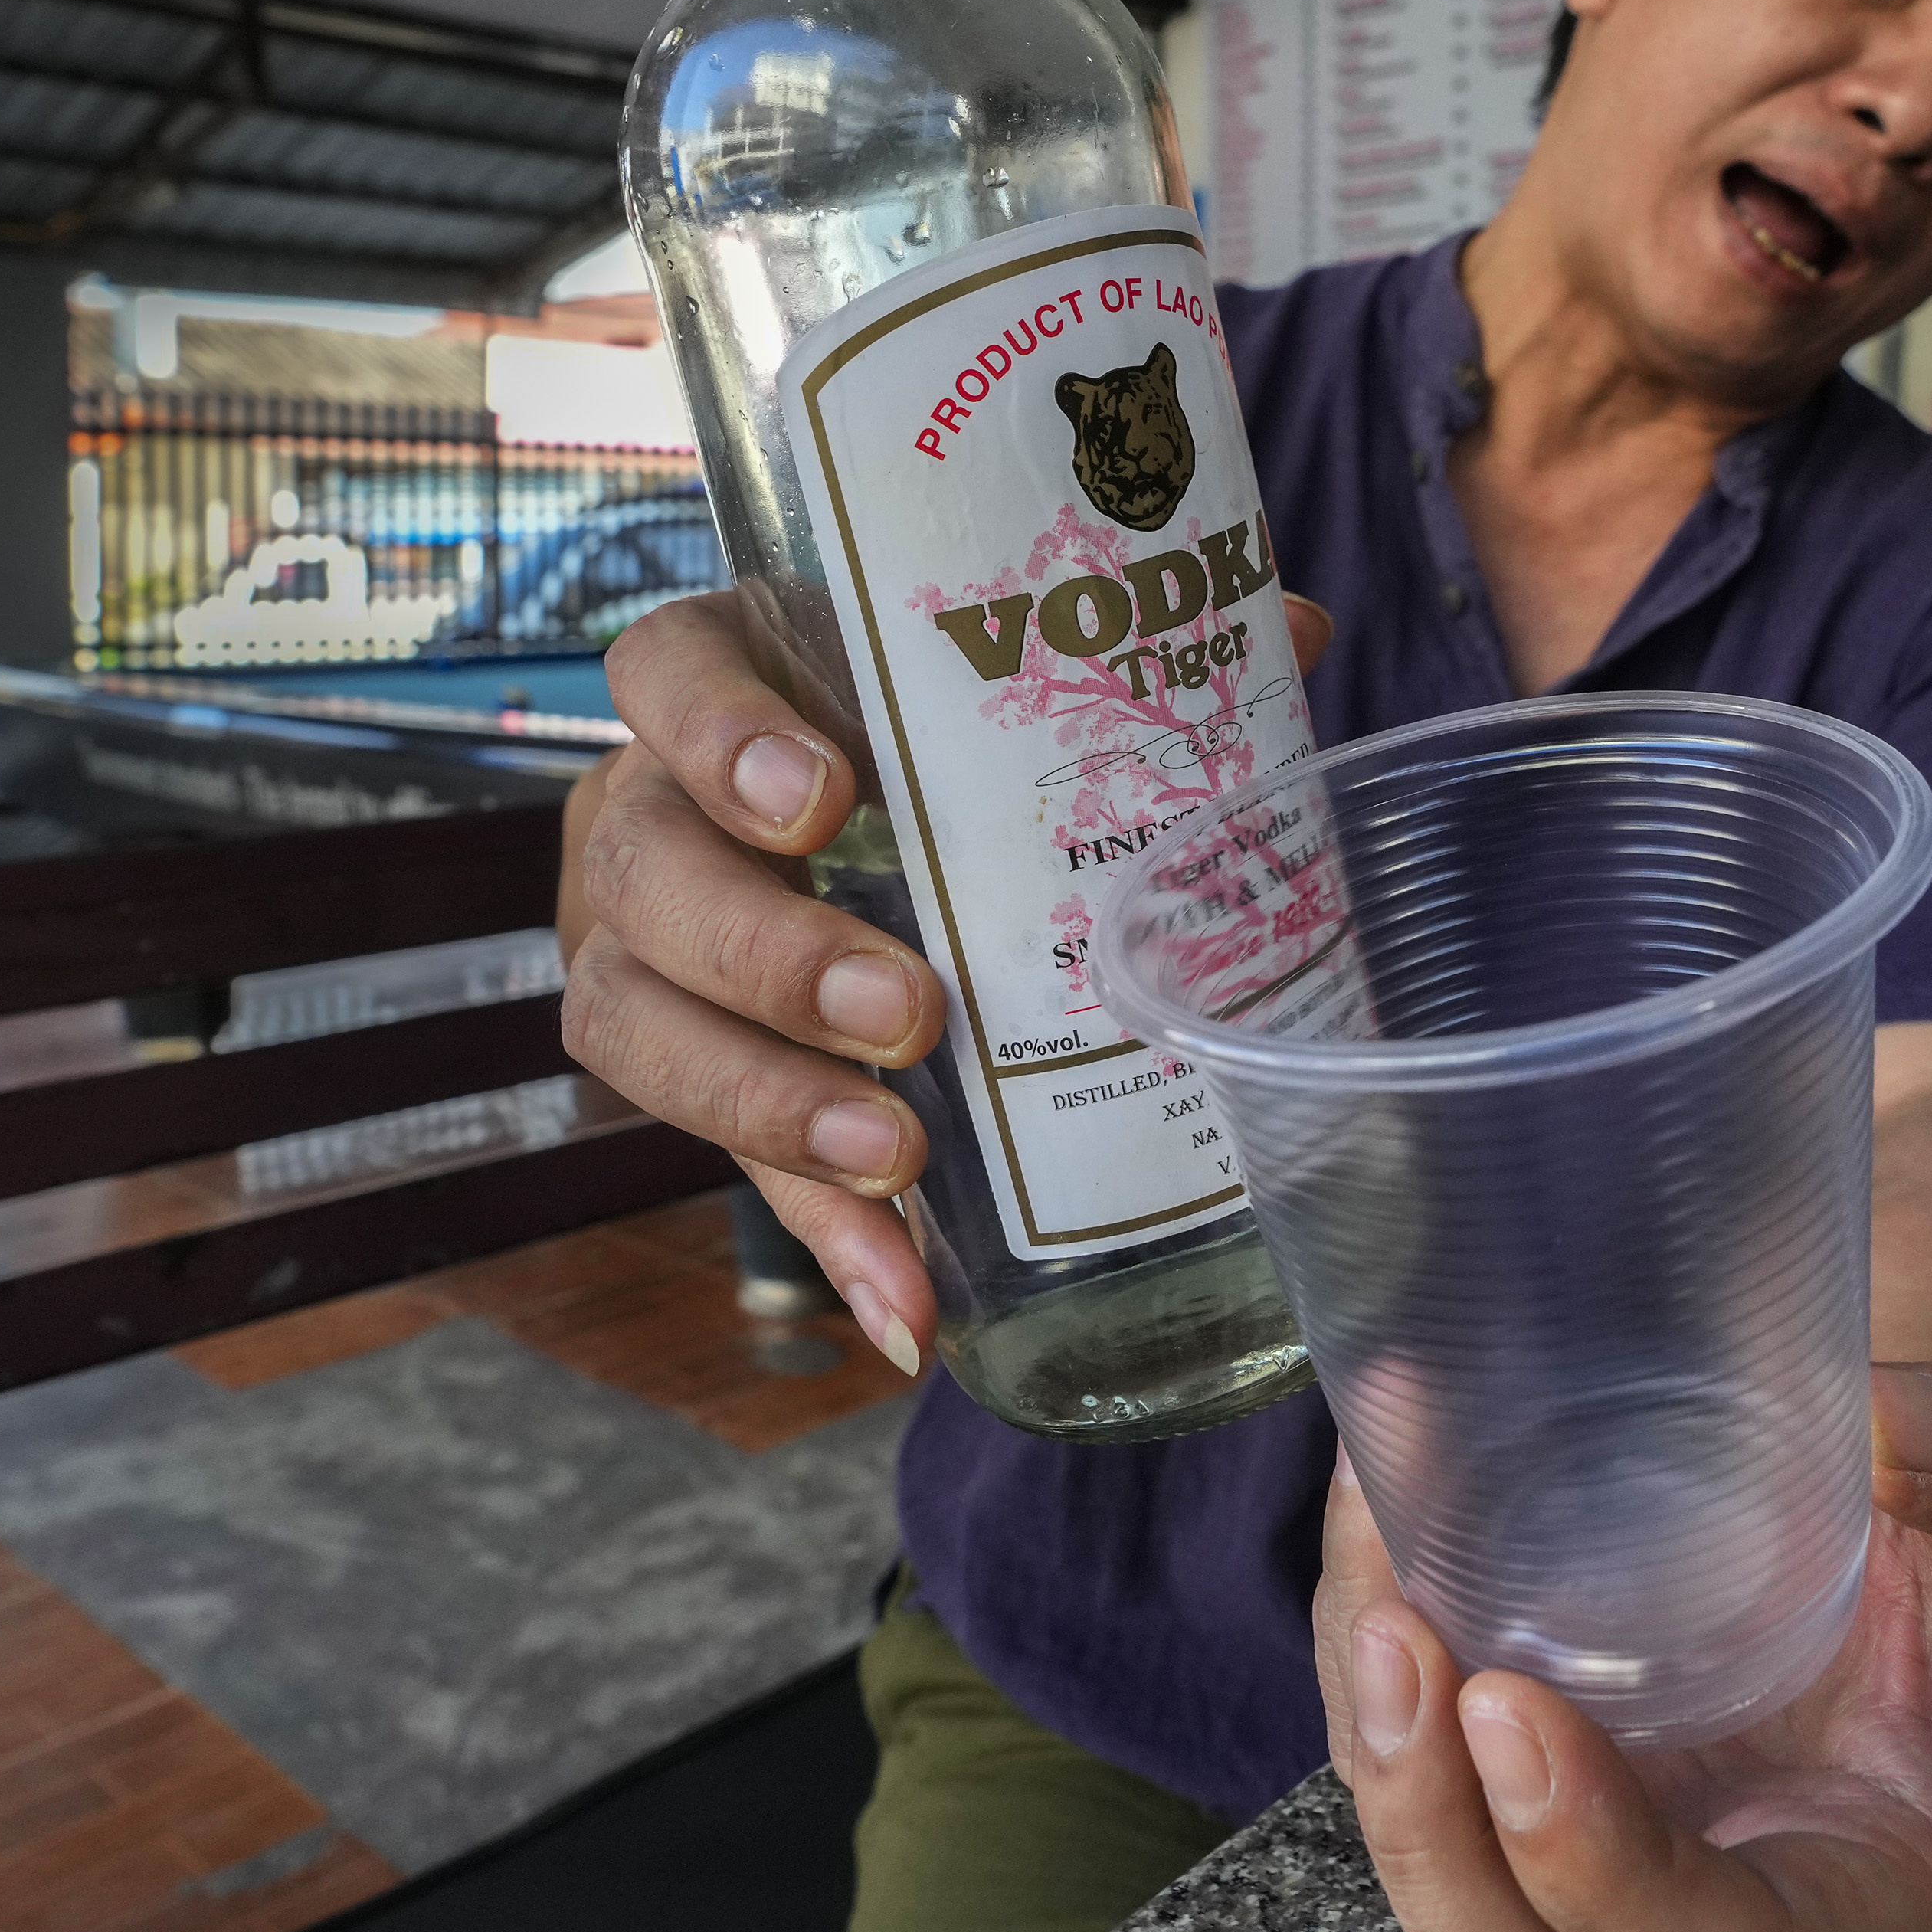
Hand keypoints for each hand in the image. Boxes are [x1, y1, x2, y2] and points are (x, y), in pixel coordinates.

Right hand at [555, 586, 1331, 1374]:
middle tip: (907, 1008)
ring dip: (769, 1106)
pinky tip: (907, 1304)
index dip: (719, 733)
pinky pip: (729, 1168)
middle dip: (767, 954)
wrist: (849, 846)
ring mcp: (645, 953)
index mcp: (719, 686)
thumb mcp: (996, 695)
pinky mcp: (692, 1080)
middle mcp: (647, 815)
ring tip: (894, 1157)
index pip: (668, 676)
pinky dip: (825, 1239)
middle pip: (647, 876)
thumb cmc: (925, 742)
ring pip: (637, 1027)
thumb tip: (1294, 627)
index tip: (823, 797)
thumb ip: (1123, 663)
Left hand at [1312, 1359, 1931, 1931]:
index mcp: (1878, 1914)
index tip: (1509, 1707)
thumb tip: (1889, 1425)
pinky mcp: (1529, 1814)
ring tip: (1370, 1551)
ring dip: (1381, 1749)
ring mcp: (1611, 1889)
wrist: (1892, 1513)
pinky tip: (1375, 1517)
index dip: (1600, 1875)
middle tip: (1402, 1641)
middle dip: (1439, 1848)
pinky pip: (1419, 1791)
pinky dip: (1370, 1672)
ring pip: (1451, 1904)